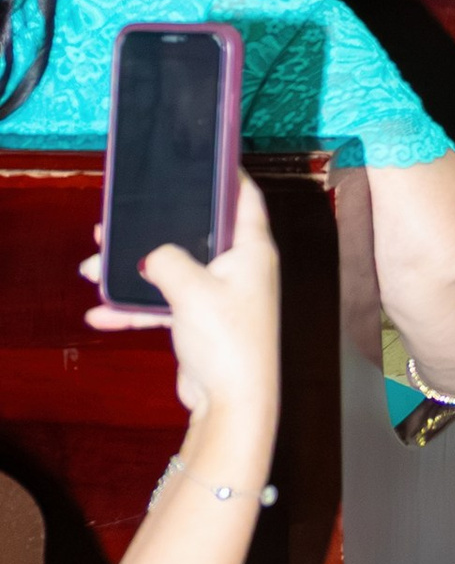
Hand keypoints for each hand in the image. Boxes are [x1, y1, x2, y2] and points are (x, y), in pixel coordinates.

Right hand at [88, 181, 280, 459]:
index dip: (227, 176)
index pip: (245, 198)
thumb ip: (166, 260)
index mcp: (252, 249)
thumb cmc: (228, 340)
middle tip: (121, 218)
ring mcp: (220, 296)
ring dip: (134, 272)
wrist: (231, 403)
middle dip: (157, 228)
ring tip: (93, 266)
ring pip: (172, 271)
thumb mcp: (192, 289)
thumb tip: (151, 256)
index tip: (203, 161)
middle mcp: (239, 268)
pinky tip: (100, 314)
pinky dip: (134, 309)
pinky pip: (163, 306)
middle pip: (196, 234)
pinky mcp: (201, 323)